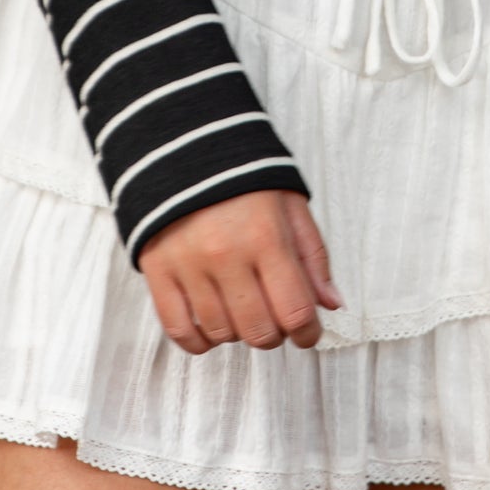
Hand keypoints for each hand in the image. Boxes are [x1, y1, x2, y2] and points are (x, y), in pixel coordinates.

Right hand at [139, 188, 342, 353]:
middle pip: (259, 331)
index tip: (308, 331)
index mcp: (266, 235)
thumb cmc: (245, 180)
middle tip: (274, 316)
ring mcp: (188, 264)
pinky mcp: (158, 270)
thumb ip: (313, 256)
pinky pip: (179, 330)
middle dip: (276, 333)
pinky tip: (212, 326)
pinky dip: (199, 341)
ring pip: (222, 333)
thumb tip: (331, 303)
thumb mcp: (290, 204)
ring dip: (239, 332)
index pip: (295, 311)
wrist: (186, 148)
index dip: (309, 332)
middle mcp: (226, 254)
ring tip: (242, 307)